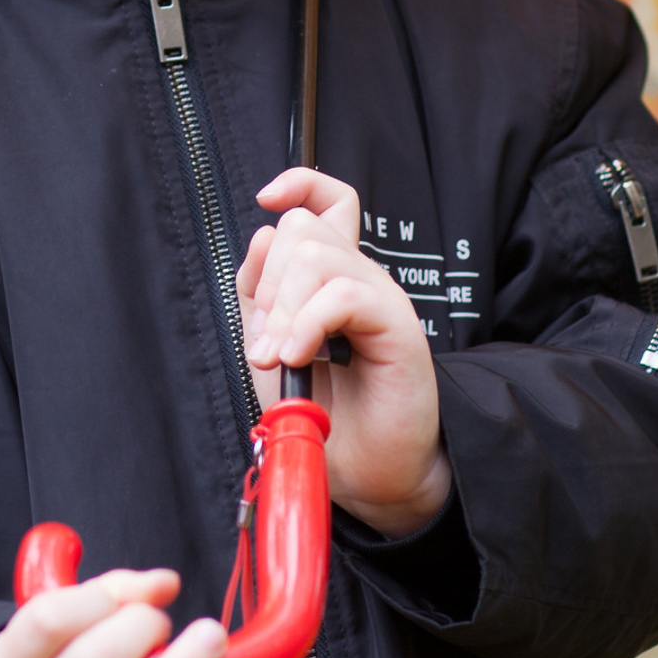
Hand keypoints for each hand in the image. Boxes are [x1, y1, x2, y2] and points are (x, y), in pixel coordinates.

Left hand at [239, 168, 452, 537]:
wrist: (365, 474)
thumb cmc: (325, 414)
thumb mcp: (271, 345)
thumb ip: (260, 293)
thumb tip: (262, 235)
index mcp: (334, 277)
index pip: (330, 200)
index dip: (299, 183)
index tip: (266, 196)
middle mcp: (360, 278)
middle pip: (304, 226)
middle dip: (267, 283)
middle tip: (264, 343)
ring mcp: (381, 296)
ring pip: (316, 256)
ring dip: (281, 309)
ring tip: (278, 357)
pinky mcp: (397, 324)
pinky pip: (341, 295)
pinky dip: (305, 325)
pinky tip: (297, 357)